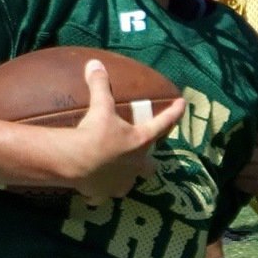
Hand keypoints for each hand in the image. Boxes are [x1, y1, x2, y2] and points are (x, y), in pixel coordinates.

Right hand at [64, 59, 183, 202]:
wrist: (74, 162)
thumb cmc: (94, 133)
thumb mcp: (99, 107)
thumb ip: (100, 85)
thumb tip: (95, 63)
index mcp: (140, 142)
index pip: (163, 124)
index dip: (174, 113)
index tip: (183, 104)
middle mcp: (136, 165)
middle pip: (150, 167)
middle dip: (149, 162)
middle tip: (144, 156)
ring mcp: (121, 183)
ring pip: (129, 183)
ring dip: (126, 177)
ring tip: (117, 172)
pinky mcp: (104, 194)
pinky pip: (105, 194)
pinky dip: (101, 190)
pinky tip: (95, 187)